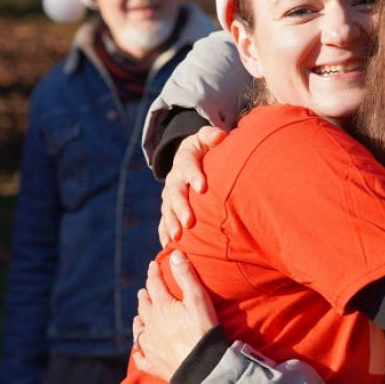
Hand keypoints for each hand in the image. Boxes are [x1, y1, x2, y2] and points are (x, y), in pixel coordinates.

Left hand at [133, 250, 218, 382]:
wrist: (201, 365)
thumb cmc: (202, 329)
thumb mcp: (197, 298)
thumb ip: (185, 275)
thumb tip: (174, 254)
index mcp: (161, 306)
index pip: (154, 284)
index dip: (153, 273)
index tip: (153, 265)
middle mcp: (151, 324)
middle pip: (144, 306)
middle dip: (144, 296)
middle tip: (144, 291)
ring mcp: (150, 345)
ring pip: (139, 330)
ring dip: (139, 320)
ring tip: (139, 317)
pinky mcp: (153, 364)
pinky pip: (140, 357)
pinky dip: (139, 351)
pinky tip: (138, 351)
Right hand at [159, 126, 226, 244]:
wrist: (188, 156)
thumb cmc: (204, 148)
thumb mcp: (207, 138)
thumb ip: (212, 136)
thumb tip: (220, 137)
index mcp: (185, 159)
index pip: (188, 166)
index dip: (195, 175)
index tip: (203, 187)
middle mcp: (174, 178)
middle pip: (175, 192)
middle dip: (181, 207)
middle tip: (189, 222)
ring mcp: (169, 194)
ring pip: (167, 209)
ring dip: (171, 223)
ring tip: (177, 238)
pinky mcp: (168, 206)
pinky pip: (164, 220)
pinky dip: (164, 233)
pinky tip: (167, 247)